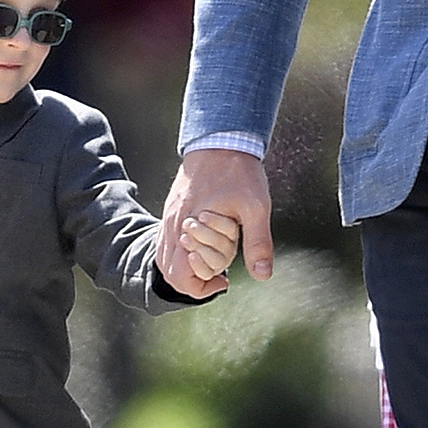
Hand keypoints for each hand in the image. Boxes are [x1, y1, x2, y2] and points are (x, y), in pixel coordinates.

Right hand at [158, 149, 272, 293]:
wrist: (220, 141)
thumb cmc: (239, 173)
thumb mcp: (256, 208)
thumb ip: (258, 242)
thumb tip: (263, 275)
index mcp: (190, 227)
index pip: (184, 276)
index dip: (204, 286)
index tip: (225, 279)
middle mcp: (173, 226)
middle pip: (169, 274)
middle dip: (194, 282)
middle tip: (219, 276)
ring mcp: (168, 218)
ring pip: (163, 261)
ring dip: (185, 270)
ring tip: (210, 265)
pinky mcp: (170, 212)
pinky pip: (165, 245)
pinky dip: (179, 257)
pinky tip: (200, 250)